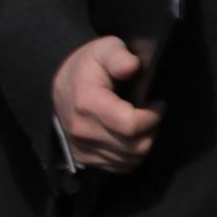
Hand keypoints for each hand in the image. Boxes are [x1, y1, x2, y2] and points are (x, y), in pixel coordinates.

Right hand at [52, 36, 162, 173]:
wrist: (58, 84)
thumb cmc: (86, 66)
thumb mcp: (104, 50)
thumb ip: (119, 56)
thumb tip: (131, 66)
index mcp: (88, 104)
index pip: (131, 125)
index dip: (153, 117)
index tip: (158, 104)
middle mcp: (82, 130)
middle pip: (134, 145)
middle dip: (152, 130)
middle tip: (151, 114)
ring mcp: (82, 146)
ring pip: (130, 159)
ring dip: (143, 144)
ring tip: (142, 125)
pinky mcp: (84, 157)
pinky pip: (119, 166)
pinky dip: (131, 156)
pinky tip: (130, 138)